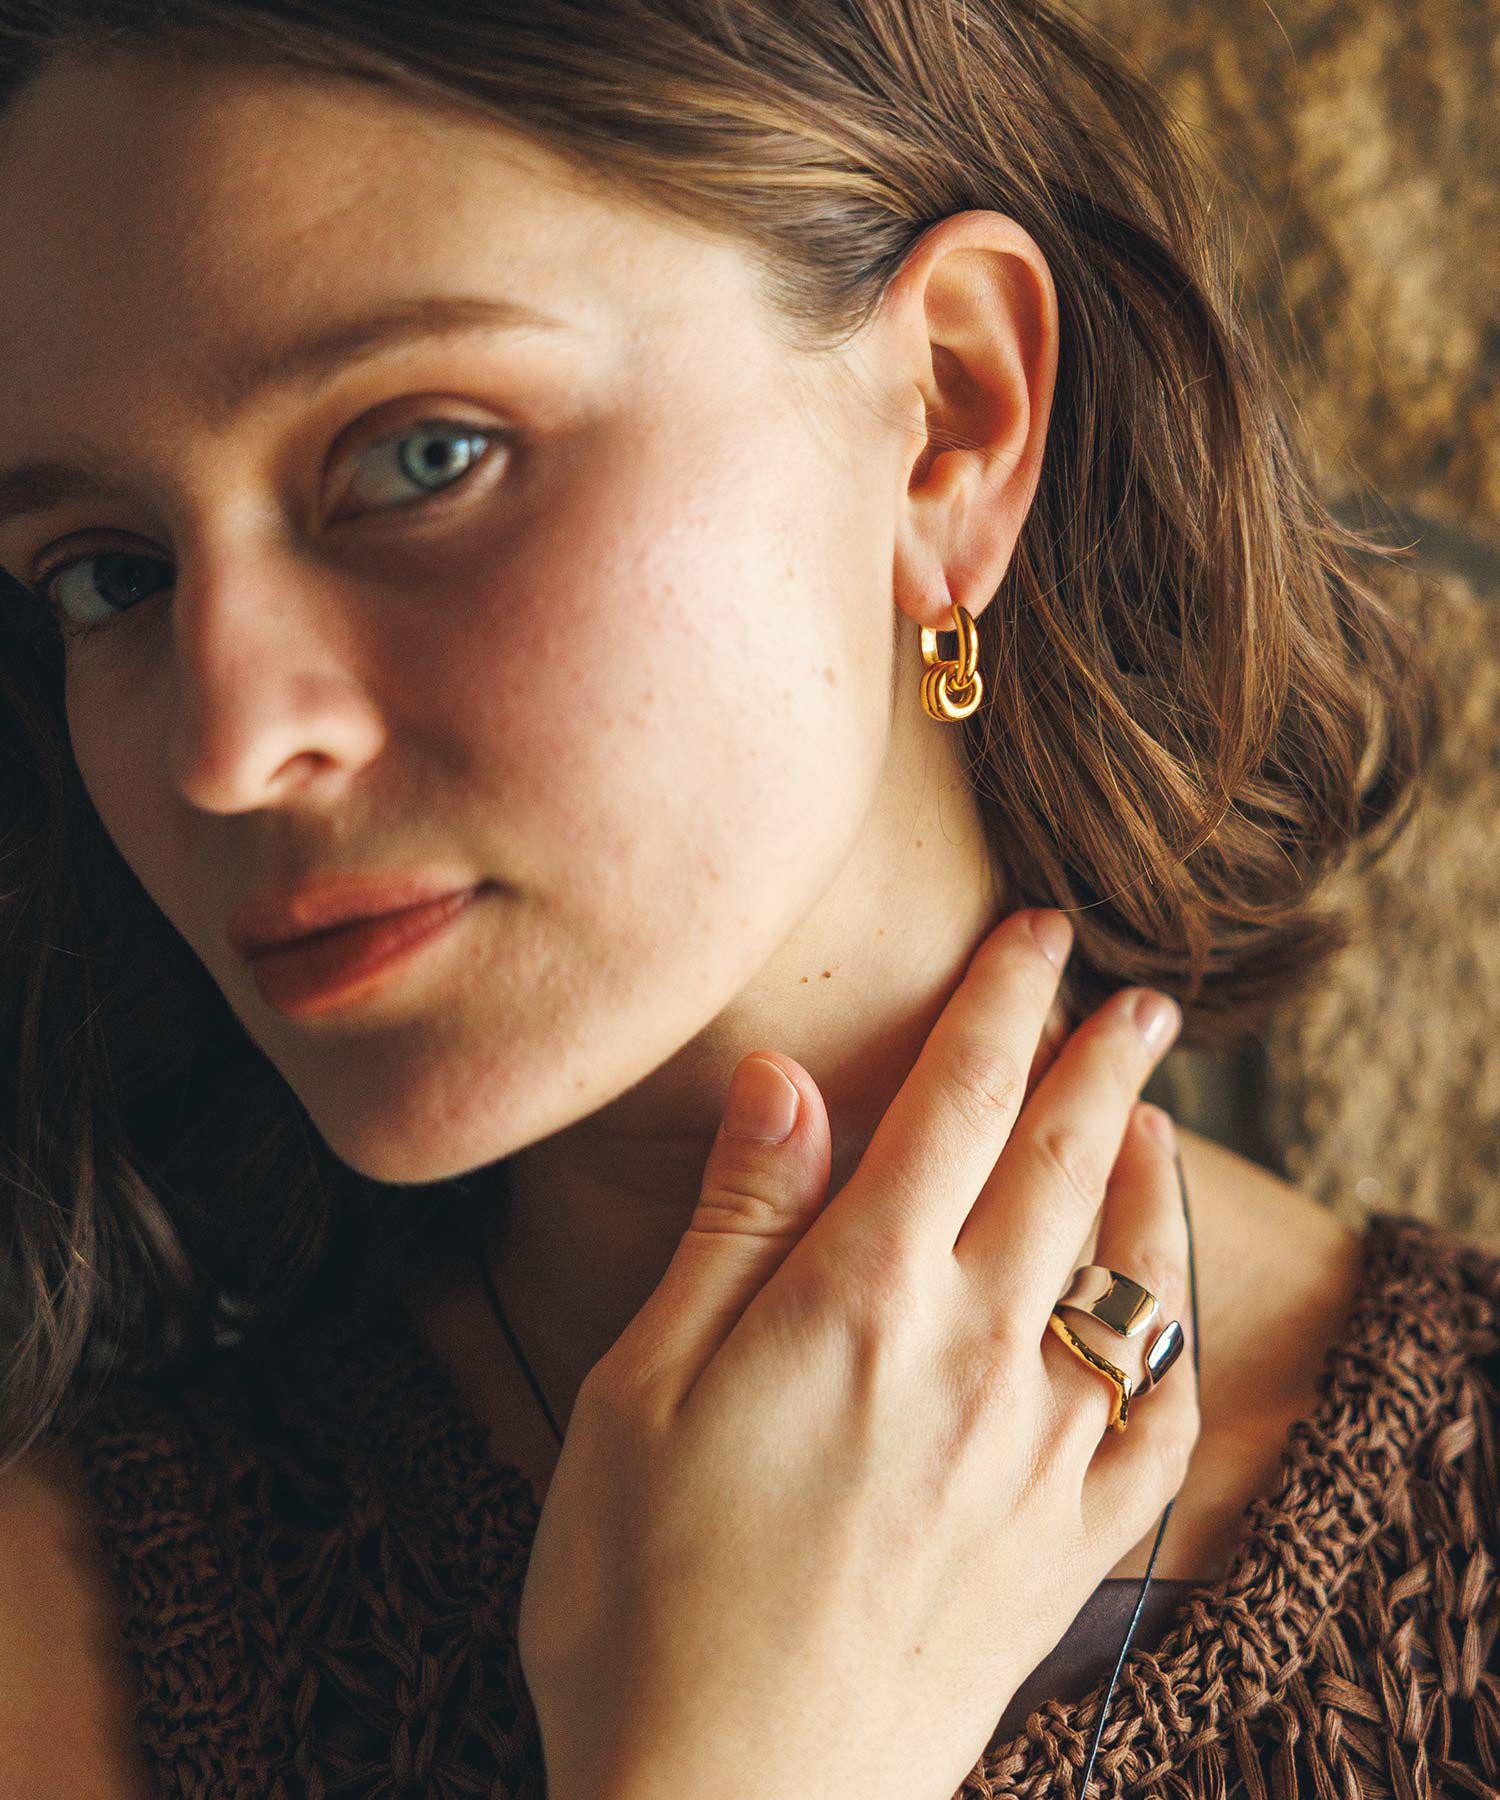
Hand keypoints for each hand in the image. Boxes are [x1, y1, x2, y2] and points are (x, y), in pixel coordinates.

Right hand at [518, 908, 1195, 1799]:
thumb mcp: (645, 1389)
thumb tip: (787, 1080)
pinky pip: (1158, 1422)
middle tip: (1134, 991)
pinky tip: (1164, 1304)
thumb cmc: (641, 1597)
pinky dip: (1174, 1339)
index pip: (956, 1106)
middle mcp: (974, 1359)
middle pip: (1059, 1165)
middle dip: (1099, 1060)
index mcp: (861, 1302)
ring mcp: (1038, 1459)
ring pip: (1127, 1278)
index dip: (1001, 1004)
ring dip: (1143, 1178)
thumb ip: (733, 1225)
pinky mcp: (1066, 1552)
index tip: (1036, 934)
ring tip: (1151, 1114)